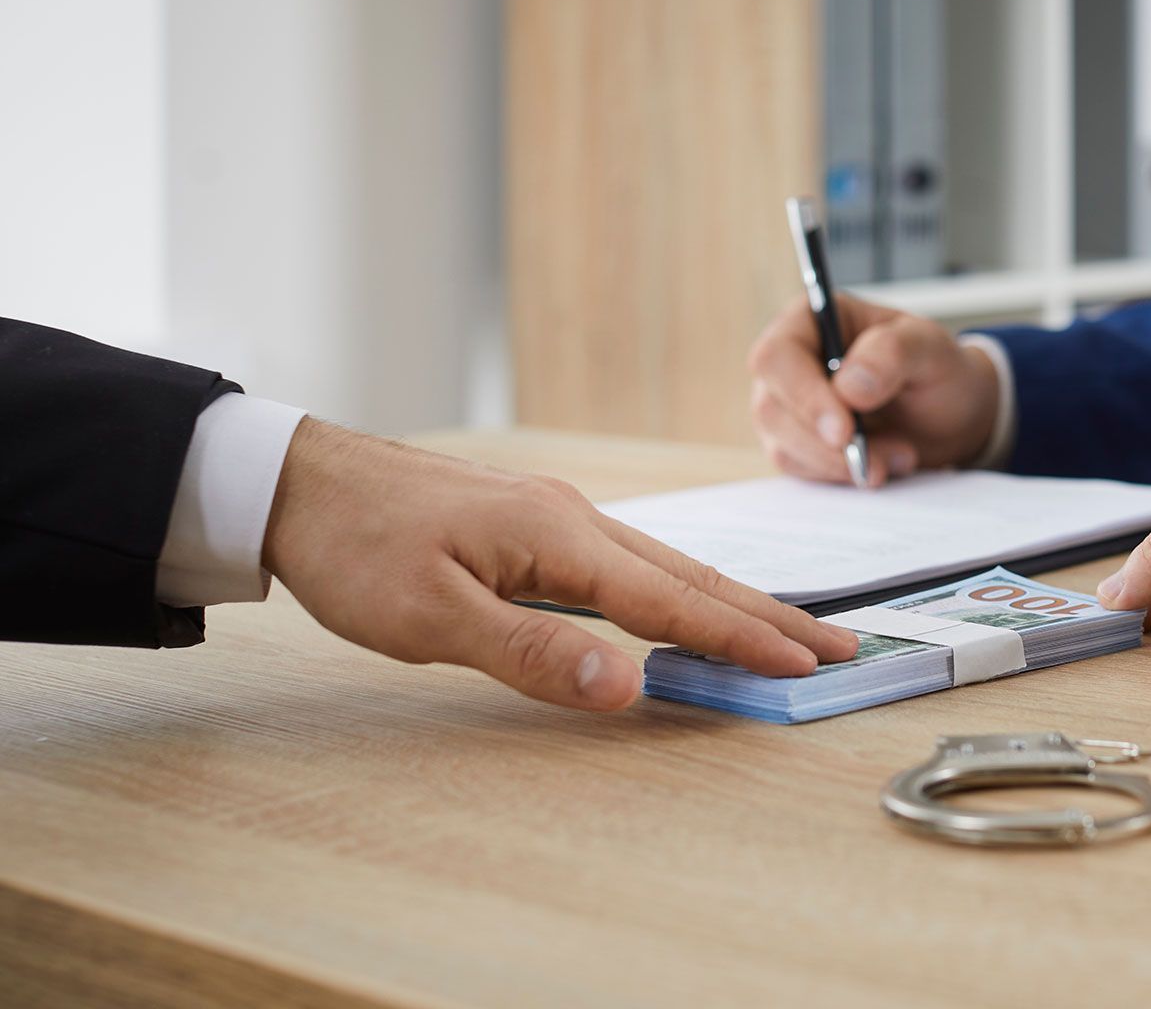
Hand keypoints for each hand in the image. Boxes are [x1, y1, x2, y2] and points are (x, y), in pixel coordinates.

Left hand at [262, 420, 857, 709]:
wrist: (295, 481)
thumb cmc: (356, 549)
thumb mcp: (430, 618)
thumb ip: (534, 652)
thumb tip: (630, 685)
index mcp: (560, 537)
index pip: (674, 599)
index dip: (742, 638)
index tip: (806, 666)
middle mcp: (574, 518)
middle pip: (692, 574)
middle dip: (769, 615)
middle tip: (838, 646)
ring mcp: (557, 517)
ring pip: (666, 564)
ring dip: (731, 601)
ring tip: (785, 629)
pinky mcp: (535, 524)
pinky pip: (632, 561)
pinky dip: (681, 588)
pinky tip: (686, 601)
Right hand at [747, 293, 1000, 485]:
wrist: (950, 415)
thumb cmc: (937, 370)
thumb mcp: (930, 349)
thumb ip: (892, 354)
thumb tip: (848, 386)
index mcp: (814, 320)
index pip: (777, 356)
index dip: (803, 396)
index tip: (844, 432)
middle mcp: (791, 361)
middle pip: (771, 407)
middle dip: (824, 443)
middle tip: (880, 461)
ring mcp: (789, 405)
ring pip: (782, 445)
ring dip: (840, 464)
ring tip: (900, 456)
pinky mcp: (797, 443)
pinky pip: (800, 469)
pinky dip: (841, 476)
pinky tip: (883, 466)